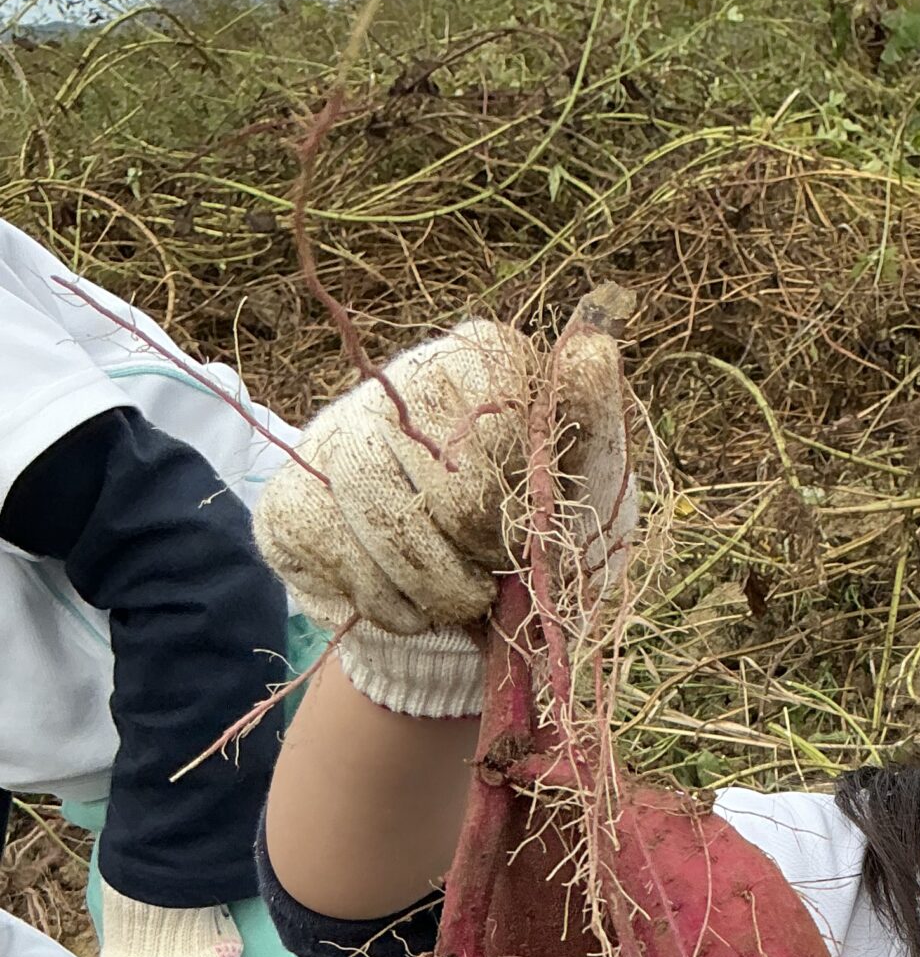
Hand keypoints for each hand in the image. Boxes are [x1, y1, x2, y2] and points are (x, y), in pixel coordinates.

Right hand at [253, 316, 634, 718]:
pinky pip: (341, 566)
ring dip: (437, 593)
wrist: (465, 590)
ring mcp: (333, 437)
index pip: (498, 433)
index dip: (517, 510)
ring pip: (387, 530)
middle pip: (446, 492)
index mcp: (479, 359)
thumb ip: (591, 420)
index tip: (527, 530)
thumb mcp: (585, 480)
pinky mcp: (288, 501)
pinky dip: (389, 609)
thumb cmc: (538, 527)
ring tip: (458, 598)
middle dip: (482, 559)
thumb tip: (594, 348)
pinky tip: (408, 600)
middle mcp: (397, 383)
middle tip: (494, 574)